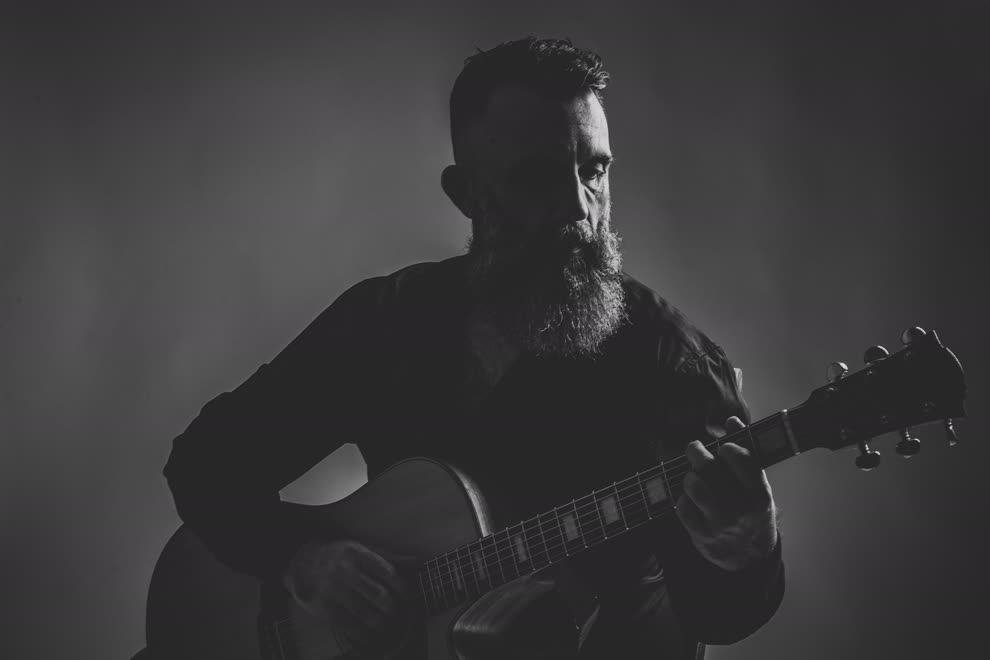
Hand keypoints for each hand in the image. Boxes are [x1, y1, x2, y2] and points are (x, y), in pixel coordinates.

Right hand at [281, 539, 413, 651]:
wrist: (302, 562)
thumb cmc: (338, 555)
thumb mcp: (361, 548)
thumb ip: (388, 556)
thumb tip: (416, 560)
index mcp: (357, 554)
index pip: (389, 574)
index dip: (403, 588)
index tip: (408, 596)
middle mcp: (345, 571)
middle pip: (380, 597)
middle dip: (394, 608)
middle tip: (400, 612)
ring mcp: (334, 591)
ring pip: (367, 614)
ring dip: (382, 623)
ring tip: (388, 624)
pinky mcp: (325, 609)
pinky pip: (350, 626)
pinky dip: (364, 633)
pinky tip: (372, 634)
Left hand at [676, 416, 777, 571]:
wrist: (750, 558)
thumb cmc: (752, 511)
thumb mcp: (757, 486)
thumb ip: (746, 453)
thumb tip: (731, 420)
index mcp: (760, 495)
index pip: (740, 459)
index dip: (728, 447)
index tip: (723, 447)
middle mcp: (741, 510)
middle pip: (709, 469)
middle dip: (696, 452)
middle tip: (694, 448)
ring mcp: (720, 524)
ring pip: (694, 486)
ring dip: (689, 476)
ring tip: (693, 475)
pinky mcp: (701, 536)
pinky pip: (682, 507)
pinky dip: (683, 498)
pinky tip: (691, 498)